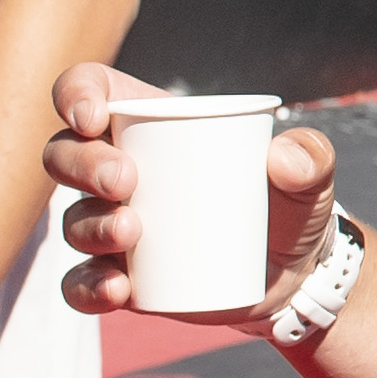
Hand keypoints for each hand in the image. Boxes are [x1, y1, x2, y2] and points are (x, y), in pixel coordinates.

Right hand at [44, 61, 341, 324]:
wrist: (293, 275)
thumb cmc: (291, 205)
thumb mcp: (310, 176)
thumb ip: (312, 155)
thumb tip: (285, 156)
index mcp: (152, 124)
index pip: (90, 89)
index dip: (75, 94)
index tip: (92, 118)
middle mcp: (117, 170)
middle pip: (64, 154)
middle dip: (81, 164)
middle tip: (125, 182)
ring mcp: (112, 225)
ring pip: (73, 220)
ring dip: (91, 225)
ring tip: (132, 233)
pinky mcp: (118, 277)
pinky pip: (81, 284)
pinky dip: (89, 288)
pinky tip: (117, 289)